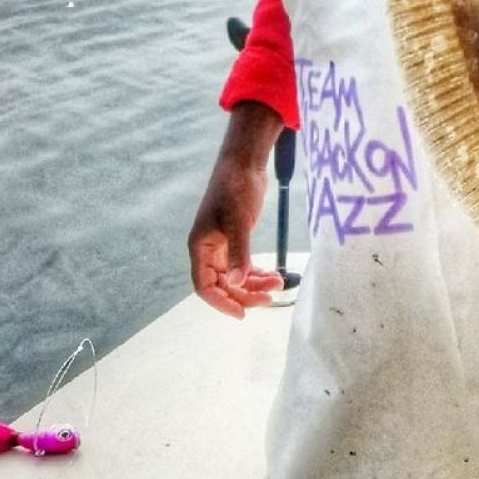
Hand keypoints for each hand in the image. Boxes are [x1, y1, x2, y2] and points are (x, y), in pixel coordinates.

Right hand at [188, 102, 285, 317]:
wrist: (244, 164)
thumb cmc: (235, 188)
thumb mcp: (238, 221)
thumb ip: (238, 252)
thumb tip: (237, 281)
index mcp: (200, 247)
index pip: (204, 286)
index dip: (221, 302)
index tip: (242, 314)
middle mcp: (208, 249)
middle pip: (222, 284)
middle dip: (244, 294)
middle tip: (269, 298)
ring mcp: (221, 244)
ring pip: (235, 275)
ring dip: (254, 283)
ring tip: (279, 282)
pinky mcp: (235, 238)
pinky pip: (243, 264)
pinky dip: (257, 272)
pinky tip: (273, 274)